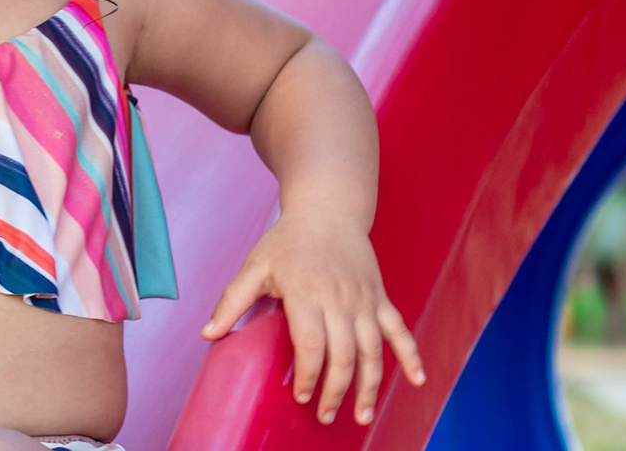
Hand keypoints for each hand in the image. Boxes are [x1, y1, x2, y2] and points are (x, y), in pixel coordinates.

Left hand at [200, 215, 424, 425]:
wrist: (328, 210)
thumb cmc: (287, 240)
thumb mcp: (254, 265)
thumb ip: (232, 301)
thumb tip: (207, 334)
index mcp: (306, 293)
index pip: (311, 344)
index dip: (307, 374)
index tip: (300, 396)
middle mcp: (339, 299)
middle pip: (343, 355)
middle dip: (335, 391)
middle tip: (323, 415)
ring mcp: (364, 300)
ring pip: (372, 351)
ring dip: (369, 387)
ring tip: (361, 416)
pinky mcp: (380, 298)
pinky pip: (399, 330)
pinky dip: (411, 356)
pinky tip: (418, 380)